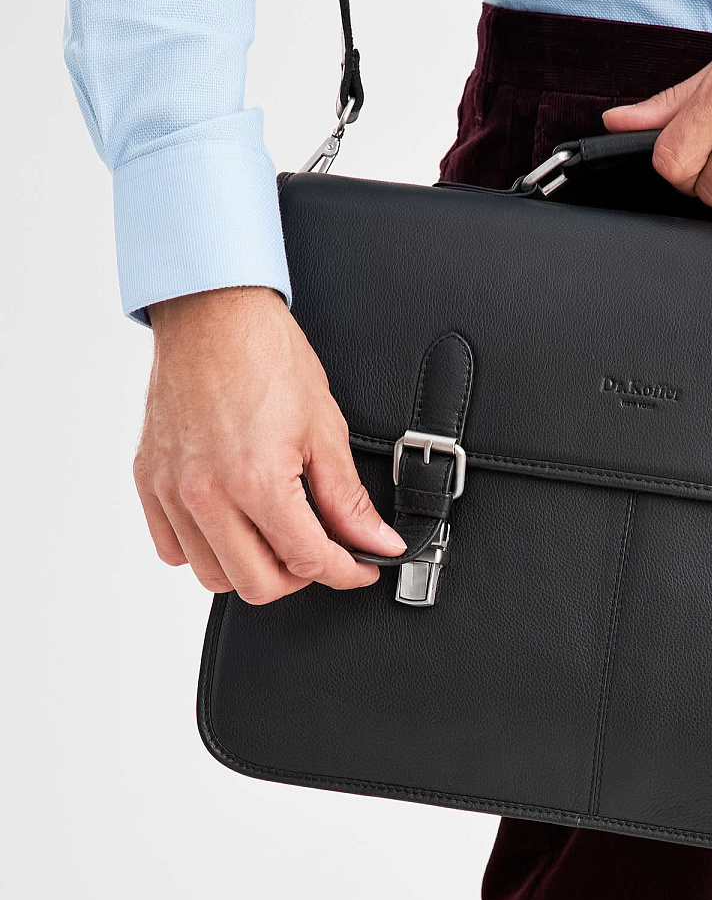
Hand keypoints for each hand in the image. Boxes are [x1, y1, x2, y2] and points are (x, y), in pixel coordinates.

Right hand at [134, 286, 404, 604]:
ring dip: (252, 569)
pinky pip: (171, 548)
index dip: (346, 571)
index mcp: (256, 480)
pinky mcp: (149, 480)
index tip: (362, 566)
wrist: (214, 314)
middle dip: (301, 577)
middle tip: (324, 553)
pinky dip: (205, 550)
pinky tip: (233, 527)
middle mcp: (207, 493)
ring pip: (212, 575)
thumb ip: (348, 499)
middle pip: (257, 584)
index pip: (308, 560)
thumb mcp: (325, 430)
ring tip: (279, 539)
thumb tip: (374, 540)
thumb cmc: (266, 356)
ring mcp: (172, 490)